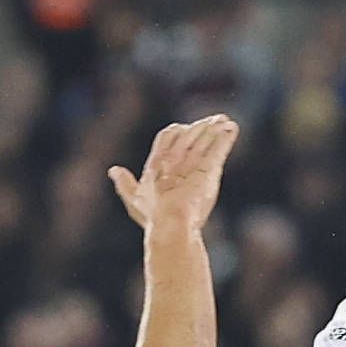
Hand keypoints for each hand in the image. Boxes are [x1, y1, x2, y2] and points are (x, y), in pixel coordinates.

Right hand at [108, 113, 237, 231]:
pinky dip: (225, 137)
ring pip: (204, 138)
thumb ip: (125, 184)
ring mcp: (191, 163)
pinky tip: (232, 129)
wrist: (170, 226)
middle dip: (201, 126)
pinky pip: (218, 148)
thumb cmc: (153, 219)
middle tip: (214, 121)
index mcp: (157, 164)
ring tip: (225, 121)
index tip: (186, 128)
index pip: (166, 136)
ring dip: (215, 128)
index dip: (177, 130)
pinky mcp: (207, 170)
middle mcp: (174, 159)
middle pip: (188, 133)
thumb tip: (113, 170)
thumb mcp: (135, 200)